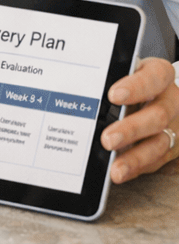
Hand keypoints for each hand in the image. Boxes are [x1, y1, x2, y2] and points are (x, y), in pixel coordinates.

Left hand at [101, 58, 178, 182]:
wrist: (149, 93)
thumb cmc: (127, 79)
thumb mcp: (120, 72)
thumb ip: (106, 77)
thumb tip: (74, 86)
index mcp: (159, 75)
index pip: (155, 76)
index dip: (137, 86)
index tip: (113, 95)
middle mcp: (170, 100)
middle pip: (158, 115)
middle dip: (131, 129)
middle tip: (108, 139)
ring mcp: (173, 125)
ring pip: (160, 143)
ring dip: (136, 157)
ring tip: (116, 168)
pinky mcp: (171, 146)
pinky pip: (156, 160)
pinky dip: (137, 167)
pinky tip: (121, 172)